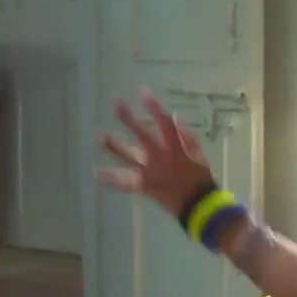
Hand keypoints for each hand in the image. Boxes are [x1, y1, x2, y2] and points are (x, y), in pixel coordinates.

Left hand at [98, 90, 214, 217]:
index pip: (165, 122)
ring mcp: (150, 171)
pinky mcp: (144, 185)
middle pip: (141, 134)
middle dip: (129, 119)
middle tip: (116, 104)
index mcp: (176, 147)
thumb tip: (174, 117)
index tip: (143, 92)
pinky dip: (111, 179)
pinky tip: (97, 173)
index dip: (154, 107)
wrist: (198, 205)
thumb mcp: (198, 153)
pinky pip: (125, 182)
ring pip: (128, 156)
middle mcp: (160, 156)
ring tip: (100, 135)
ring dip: (113, 146)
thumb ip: (186, 135)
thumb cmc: (200, 176)